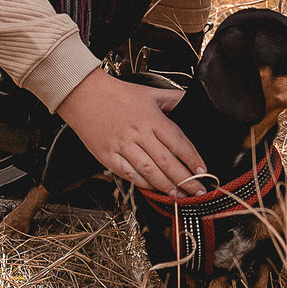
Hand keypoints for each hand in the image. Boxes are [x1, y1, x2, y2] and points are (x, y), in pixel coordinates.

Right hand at [56, 70, 203, 192]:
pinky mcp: (108, 156)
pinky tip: (153, 189)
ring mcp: (122, 146)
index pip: (178, 143)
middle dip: (186, 180)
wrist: (83, 94)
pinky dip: (143, 183)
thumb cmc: (116, 93)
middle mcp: (138, 133)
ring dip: (166, 186)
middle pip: (167, 162)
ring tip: (179, 195)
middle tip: (197, 191)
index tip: (203, 171)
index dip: (193, 159)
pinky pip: (129, 174)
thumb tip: (190, 100)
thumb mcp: (149, 92)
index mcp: (151, 118)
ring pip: (150, 171)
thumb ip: (172, 98)